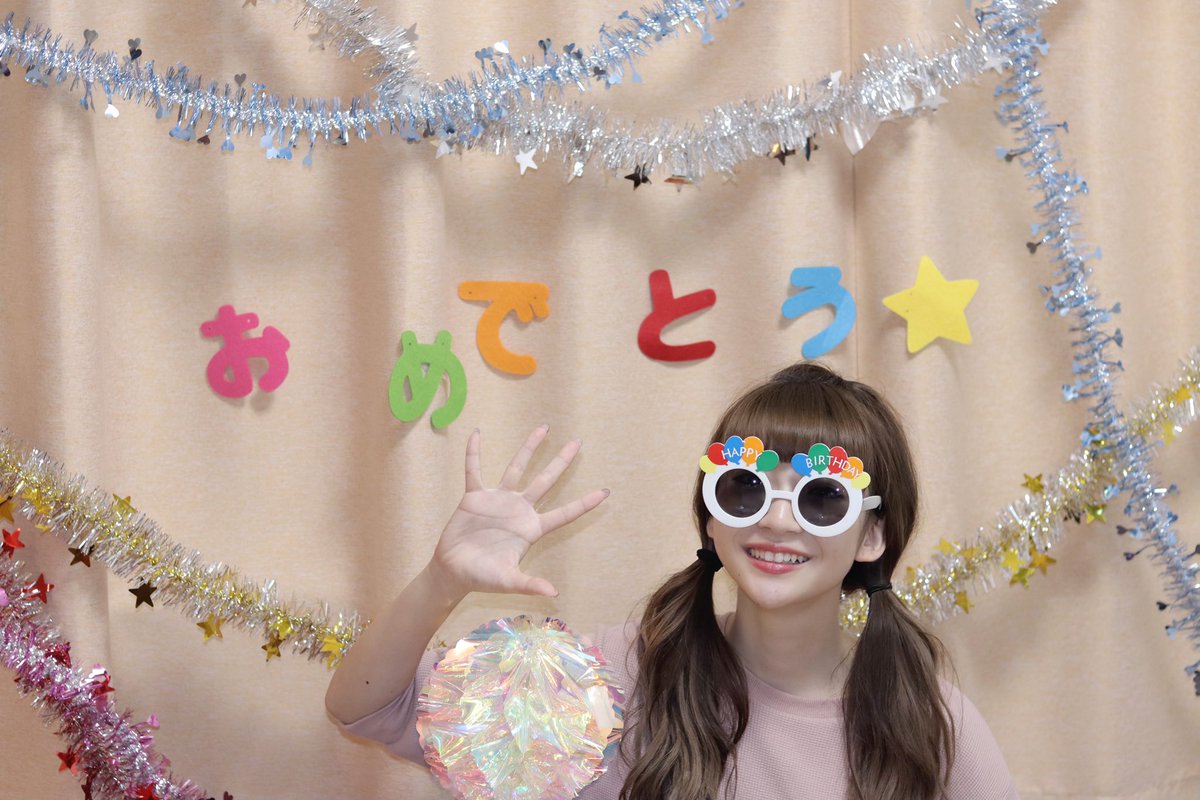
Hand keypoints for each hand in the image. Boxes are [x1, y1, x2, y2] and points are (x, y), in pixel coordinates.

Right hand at [428, 426, 607, 598]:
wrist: (453, 572)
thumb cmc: (482, 578)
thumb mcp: (508, 582)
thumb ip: (529, 584)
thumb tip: (553, 593)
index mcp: (531, 529)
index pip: (564, 514)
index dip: (584, 504)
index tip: (606, 492)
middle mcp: (519, 510)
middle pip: (546, 481)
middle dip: (561, 462)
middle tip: (578, 442)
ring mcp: (498, 500)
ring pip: (516, 467)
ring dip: (529, 448)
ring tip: (544, 428)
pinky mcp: (475, 497)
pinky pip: (474, 470)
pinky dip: (474, 453)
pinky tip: (477, 434)